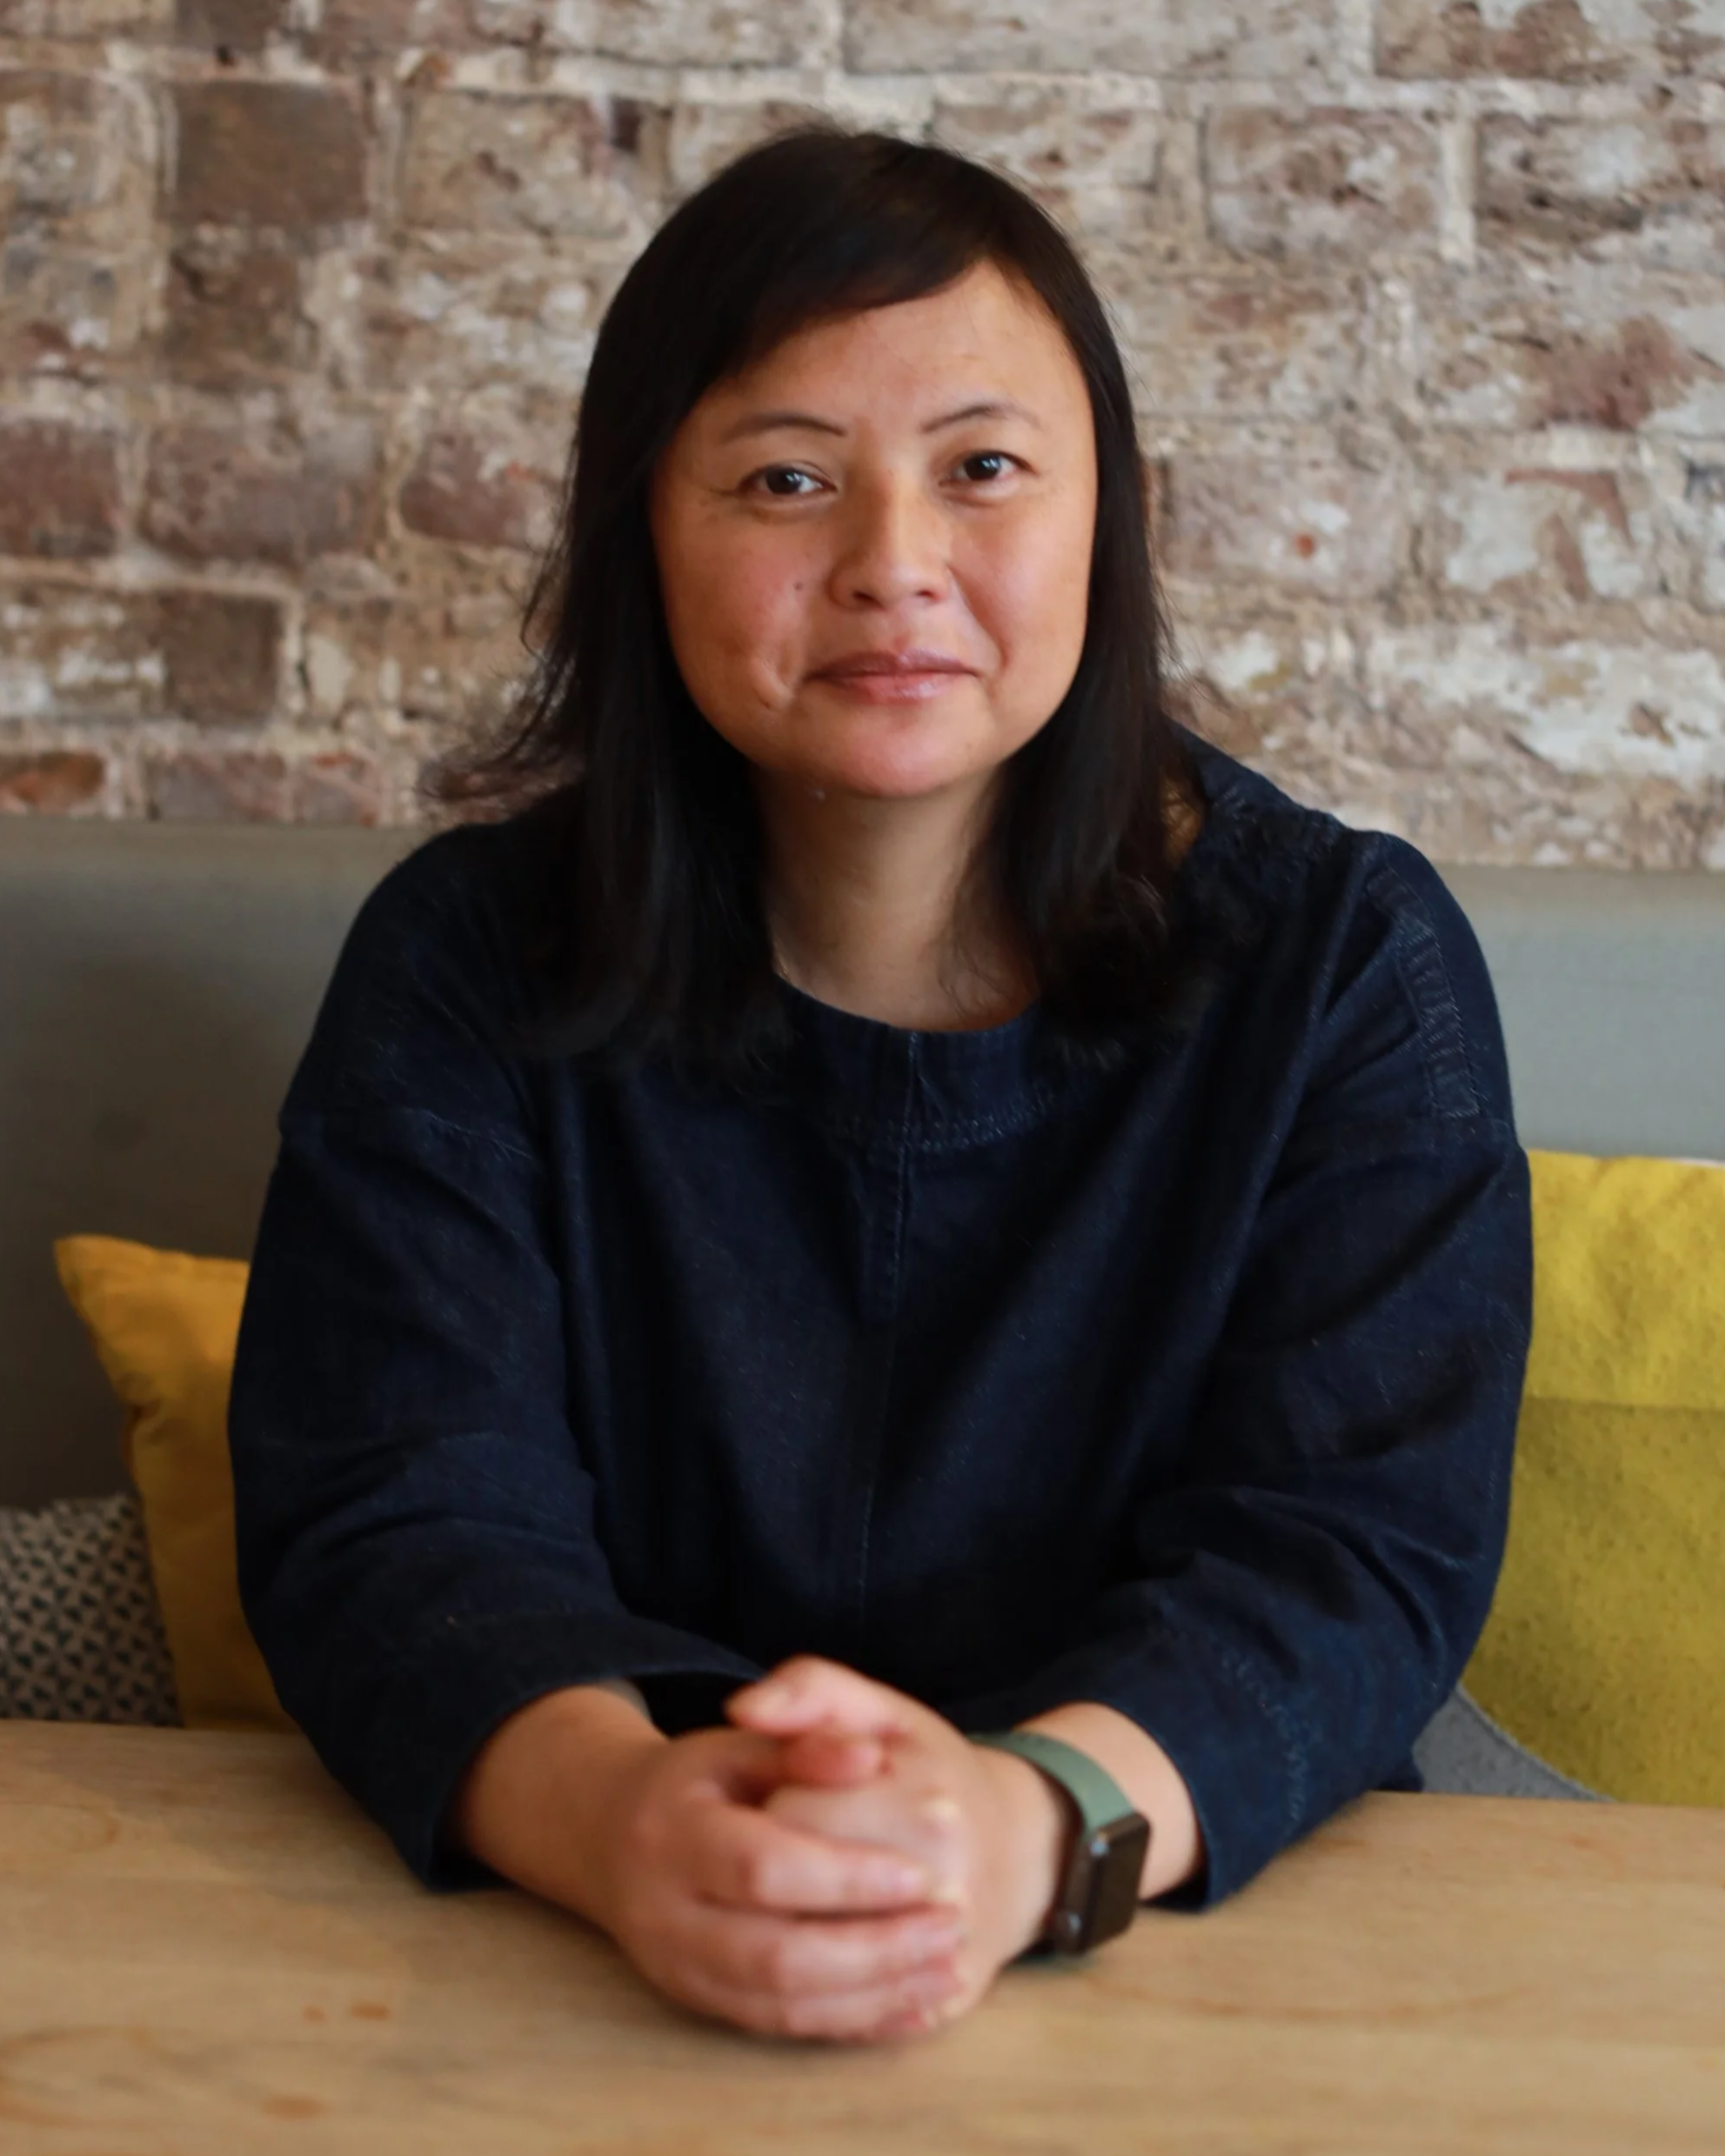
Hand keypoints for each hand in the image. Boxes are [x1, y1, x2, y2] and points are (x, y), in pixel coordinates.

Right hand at [453, 1686, 969, 2042]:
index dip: (845, 1877)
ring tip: (945, 1969)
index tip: (921, 1874)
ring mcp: (677, 1968)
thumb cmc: (699, 1781)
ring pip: (780, 2006)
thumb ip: (805, 1739)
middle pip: (775, 1954)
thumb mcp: (743, 1741)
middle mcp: (664, 1911)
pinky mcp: (697, 2002)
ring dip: (872, 1996)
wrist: (612, 1835)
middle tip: (950, 1928)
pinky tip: (911, 2006)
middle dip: (872, 1950)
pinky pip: (778, 2029)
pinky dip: (849, 2024)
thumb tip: (866, 1758)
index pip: (765, 1865)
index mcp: (674, 1831)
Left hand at [727, 1658, 1073, 2033]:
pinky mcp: (938, 2011)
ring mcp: (943, 1960)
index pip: (792, 1820)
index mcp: (924, 1807)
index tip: (776, 1794)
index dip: (766, 1807)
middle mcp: (942, 1889)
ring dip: (767, 1943)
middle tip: (774, 1853)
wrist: (1017, 1849)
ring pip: (810, 1977)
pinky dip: (803, 1998)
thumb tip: (741, 1707)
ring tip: (773, 1904)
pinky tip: (787, 1964)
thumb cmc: (932, 1771)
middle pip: (795, 1899)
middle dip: (765, 1877)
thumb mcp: (882, 1710)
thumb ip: (811, 1690)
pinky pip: (847, 2021)